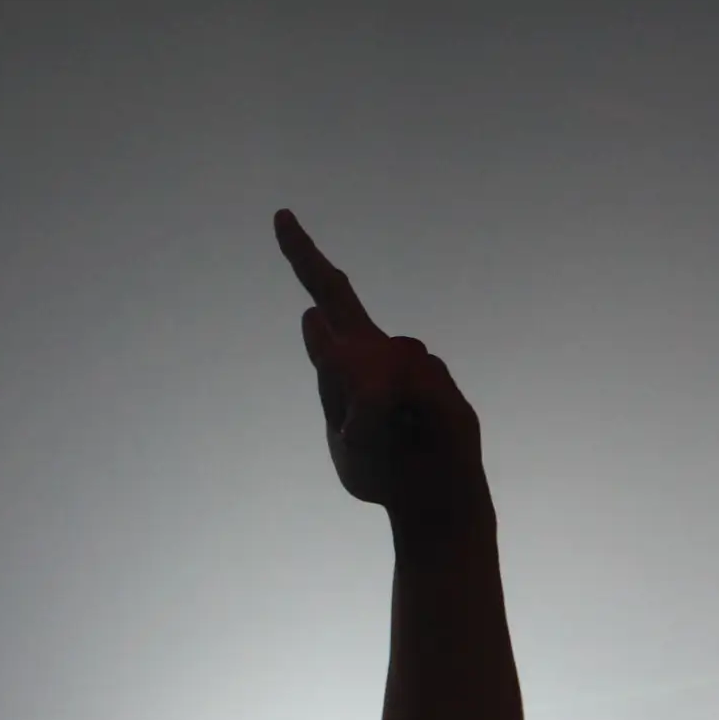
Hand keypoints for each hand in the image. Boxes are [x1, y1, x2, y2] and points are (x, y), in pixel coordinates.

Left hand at [275, 210, 487, 526]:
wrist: (434, 502)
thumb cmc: (387, 472)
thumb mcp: (351, 446)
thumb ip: (352, 400)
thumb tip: (368, 353)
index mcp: (347, 365)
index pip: (322, 309)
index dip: (304, 262)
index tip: (282, 218)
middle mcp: (377, 350)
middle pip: (338, 297)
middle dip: (304, 258)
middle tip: (279, 218)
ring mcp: (411, 360)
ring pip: (369, 364)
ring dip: (365, 412)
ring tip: (388, 440)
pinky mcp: (438, 380)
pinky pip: (404, 386)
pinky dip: (395, 417)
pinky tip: (413, 434)